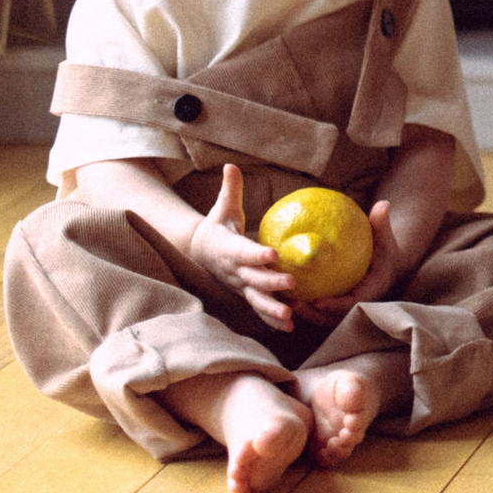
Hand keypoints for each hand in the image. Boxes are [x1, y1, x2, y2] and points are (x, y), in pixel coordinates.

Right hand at [184, 164, 295, 330]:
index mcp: (229, 249)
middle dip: (271, 283)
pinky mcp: (245, 294)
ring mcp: (239, 285)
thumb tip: (231, 165)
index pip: (244, 252)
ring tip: (290, 317)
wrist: (200, 251)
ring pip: (256, 299)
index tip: (274, 254)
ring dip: (272, 309)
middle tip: (292, 284)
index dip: (257, 254)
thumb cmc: (218, 226)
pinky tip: (290, 327)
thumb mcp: (222, 208)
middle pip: (253, 279)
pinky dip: (272, 319)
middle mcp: (234, 270)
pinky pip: (259, 309)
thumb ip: (231, 190)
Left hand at [296, 197, 410, 326]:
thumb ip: (382, 224)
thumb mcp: (385, 238)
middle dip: (313, 315)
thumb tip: (383, 204)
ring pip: (322, 317)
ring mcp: (344, 307)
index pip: (353, 304)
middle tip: (293, 304)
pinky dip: (303, 306)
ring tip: (284, 302)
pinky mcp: (335, 306)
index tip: (319, 301)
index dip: (336, 306)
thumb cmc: (384, 251)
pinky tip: (284, 295)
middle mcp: (357, 304)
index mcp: (370, 291)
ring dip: (304, 313)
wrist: (386, 267)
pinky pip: (317, 310)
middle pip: (333, 317)